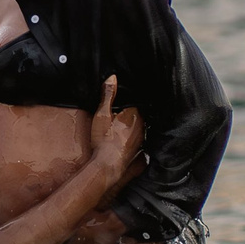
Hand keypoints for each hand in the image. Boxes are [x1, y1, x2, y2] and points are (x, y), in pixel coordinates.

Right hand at [89, 74, 144, 189]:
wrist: (107, 166)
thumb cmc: (103, 141)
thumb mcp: (102, 115)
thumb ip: (108, 95)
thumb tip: (113, 77)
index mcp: (134, 114)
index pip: (133, 102)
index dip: (124, 103)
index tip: (116, 107)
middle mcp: (142, 126)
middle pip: (137, 115)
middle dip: (128, 114)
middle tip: (116, 118)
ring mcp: (143, 140)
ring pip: (139, 128)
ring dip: (131, 127)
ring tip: (119, 131)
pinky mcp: (141, 152)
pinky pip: (140, 142)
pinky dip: (133, 141)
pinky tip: (124, 144)